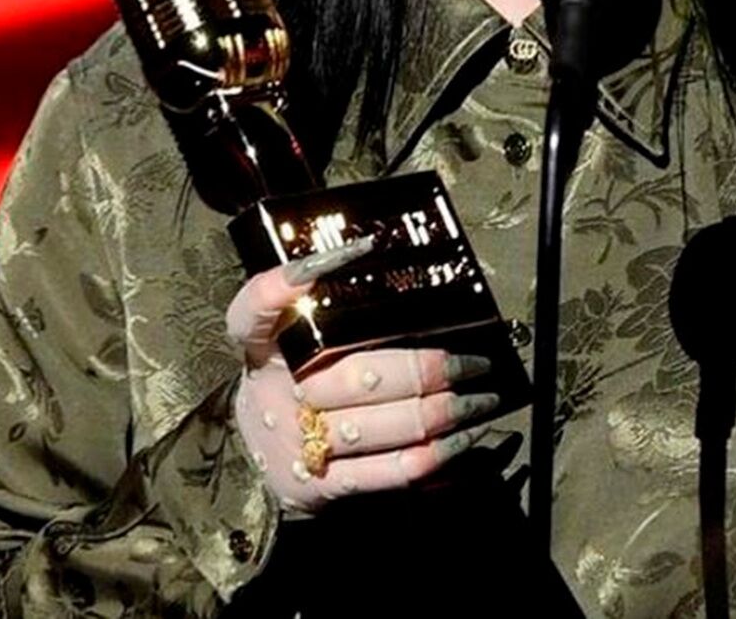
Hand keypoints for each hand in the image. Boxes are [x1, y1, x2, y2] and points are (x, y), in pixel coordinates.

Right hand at [226, 239, 498, 512]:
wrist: (255, 455)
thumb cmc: (288, 375)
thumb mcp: (285, 333)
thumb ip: (321, 301)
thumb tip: (380, 260)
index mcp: (261, 344)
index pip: (255, 308)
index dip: (288, 281)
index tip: (352, 249)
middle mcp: (276, 392)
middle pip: (360, 376)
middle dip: (428, 368)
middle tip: (473, 362)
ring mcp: (299, 442)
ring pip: (384, 424)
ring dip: (443, 411)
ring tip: (480, 397)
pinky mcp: (321, 485)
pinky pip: (389, 470)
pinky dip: (434, 454)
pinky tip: (463, 436)